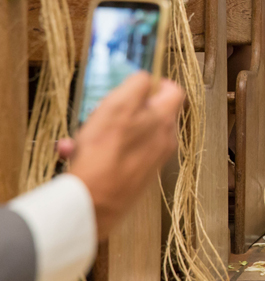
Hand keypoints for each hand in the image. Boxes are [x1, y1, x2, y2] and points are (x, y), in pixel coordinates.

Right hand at [65, 73, 182, 240]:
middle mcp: (165, 140)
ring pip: (130, 134)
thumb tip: (146, 78)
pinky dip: (99, 151)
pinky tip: (73, 153)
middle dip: (123, 108)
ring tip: (80, 135)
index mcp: (165, 120)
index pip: (174, 91)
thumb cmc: (105, 153)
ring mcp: (153, 160)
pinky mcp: (137, 176)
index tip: (136, 85)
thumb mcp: (120, 105)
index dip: (157, 83)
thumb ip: (137, 85)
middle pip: (150, 112)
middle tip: (103, 110)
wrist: (93, 202)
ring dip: (104, 130)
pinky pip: (120, 154)